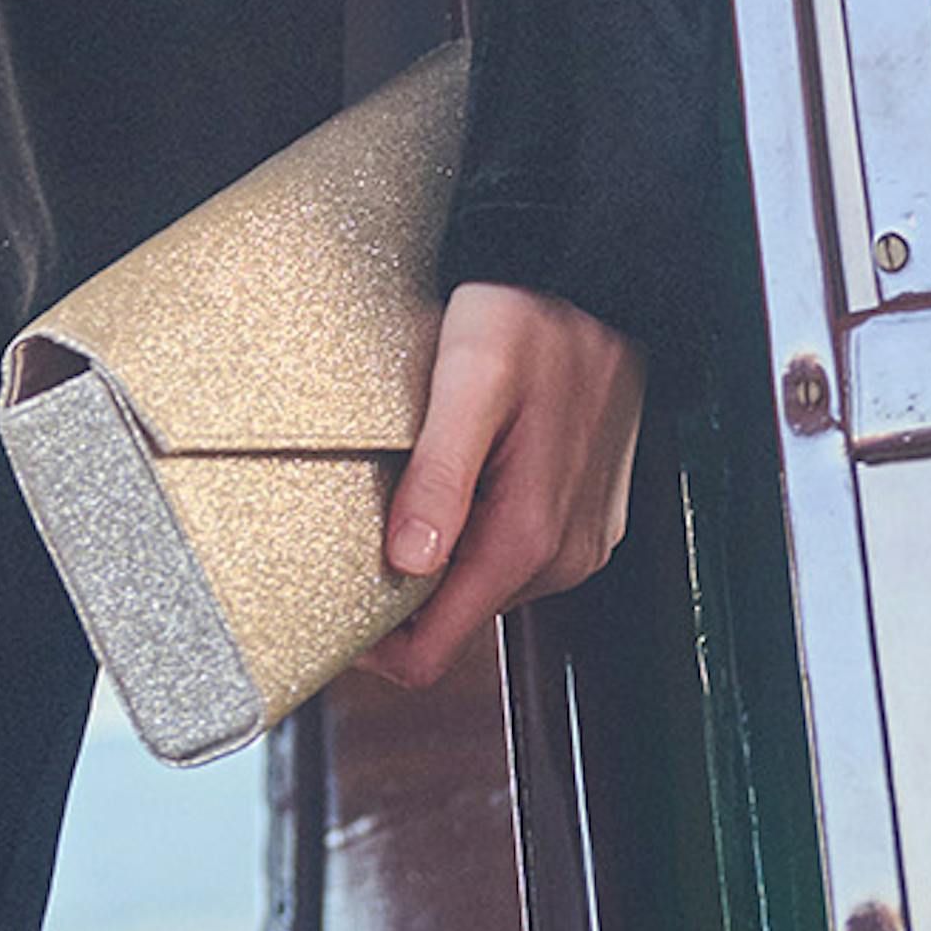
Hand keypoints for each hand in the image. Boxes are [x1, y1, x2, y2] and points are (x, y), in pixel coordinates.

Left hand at [355, 279, 642, 690]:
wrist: (602, 279)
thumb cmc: (532, 316)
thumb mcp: (471, 380)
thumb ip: (441, 474)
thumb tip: (407, 561)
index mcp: (528, 534)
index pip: (435, 650)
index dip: (375, 648)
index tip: (329, 613)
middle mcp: (563, 555)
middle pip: (454, 619)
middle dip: (401, 590)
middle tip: (357, 529)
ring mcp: (578, 541)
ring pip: (481, 587)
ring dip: (439, 555)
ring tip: (412, 489)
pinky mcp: (582, 520)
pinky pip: (512, 554)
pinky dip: (475, 532)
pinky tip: (459, 479)